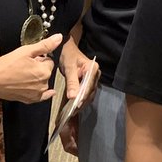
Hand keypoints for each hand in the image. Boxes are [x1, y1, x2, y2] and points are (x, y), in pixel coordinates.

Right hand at [0, 32, 61, 103]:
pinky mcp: (29, 100)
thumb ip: (45, 45)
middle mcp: (43, 84)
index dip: (40, 58)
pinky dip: (42, 93)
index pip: (49, 61)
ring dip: (37, 78)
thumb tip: (59, 37)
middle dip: (38, 68)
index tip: (30, 58)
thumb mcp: (26, 50)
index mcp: (44, 71)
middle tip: (24, 65)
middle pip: (46, 72)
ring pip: (42, 82)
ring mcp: (36, 94)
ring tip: (22, 74)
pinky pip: (41, 96)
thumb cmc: (6, 65)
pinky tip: (45, 91)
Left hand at [57, 38, 99, 154]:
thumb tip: (73, 97)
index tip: (75, 105)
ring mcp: (92, 79)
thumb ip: (72, 82)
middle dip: (82, 102)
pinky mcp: (88, 83)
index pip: (88, 85)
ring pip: (88, 94)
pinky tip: (73, 107)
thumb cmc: (68, 55)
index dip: (82, 96)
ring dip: (81, 103)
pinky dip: (80, 100)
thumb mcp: (69, 67)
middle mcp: (95, 75)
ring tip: (72, 112)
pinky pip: (85, 93)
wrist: (66, 49)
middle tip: (72, 112)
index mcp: (93, 68)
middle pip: (89, 91)